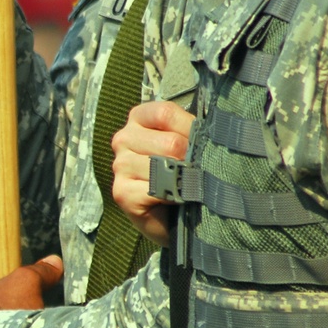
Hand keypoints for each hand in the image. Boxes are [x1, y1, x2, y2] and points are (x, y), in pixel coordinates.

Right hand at [111, 100, 195, 246]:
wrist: (171, 214)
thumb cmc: (181, 172)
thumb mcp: (187, 142)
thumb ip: (191, 130)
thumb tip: (207, 134)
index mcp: (139, 118)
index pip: (165, 113)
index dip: (189, 129)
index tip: (197, 143)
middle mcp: (123, 138)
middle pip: (169, 143)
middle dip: (188, 160)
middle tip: (190, 172)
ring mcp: (120, 165)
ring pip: (163, 167)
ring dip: (179, 180)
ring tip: (180, 186)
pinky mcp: (121, 191)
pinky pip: (155, 189)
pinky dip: (170, 197)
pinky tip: (170, 199)